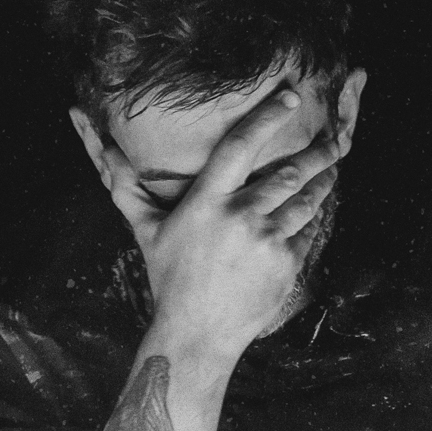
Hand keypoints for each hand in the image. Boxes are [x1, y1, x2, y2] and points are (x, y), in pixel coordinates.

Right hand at [100, 87, 342, 359]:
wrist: (197, 334)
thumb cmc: (169, 279)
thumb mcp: (146, 231)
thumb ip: (129, 188)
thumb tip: (100, 149)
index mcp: (206, 203)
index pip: (240, 146)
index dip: (268, 116)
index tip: (292, 96)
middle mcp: (239, 216)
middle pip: (287, 172)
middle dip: (315, 153)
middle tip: (331, 139)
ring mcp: (266, 240)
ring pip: (306, 200)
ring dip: (323, 181)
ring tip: (331, 169)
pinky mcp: (286, 264)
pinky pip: (308, 231)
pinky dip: (315, 218)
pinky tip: (316, 208)